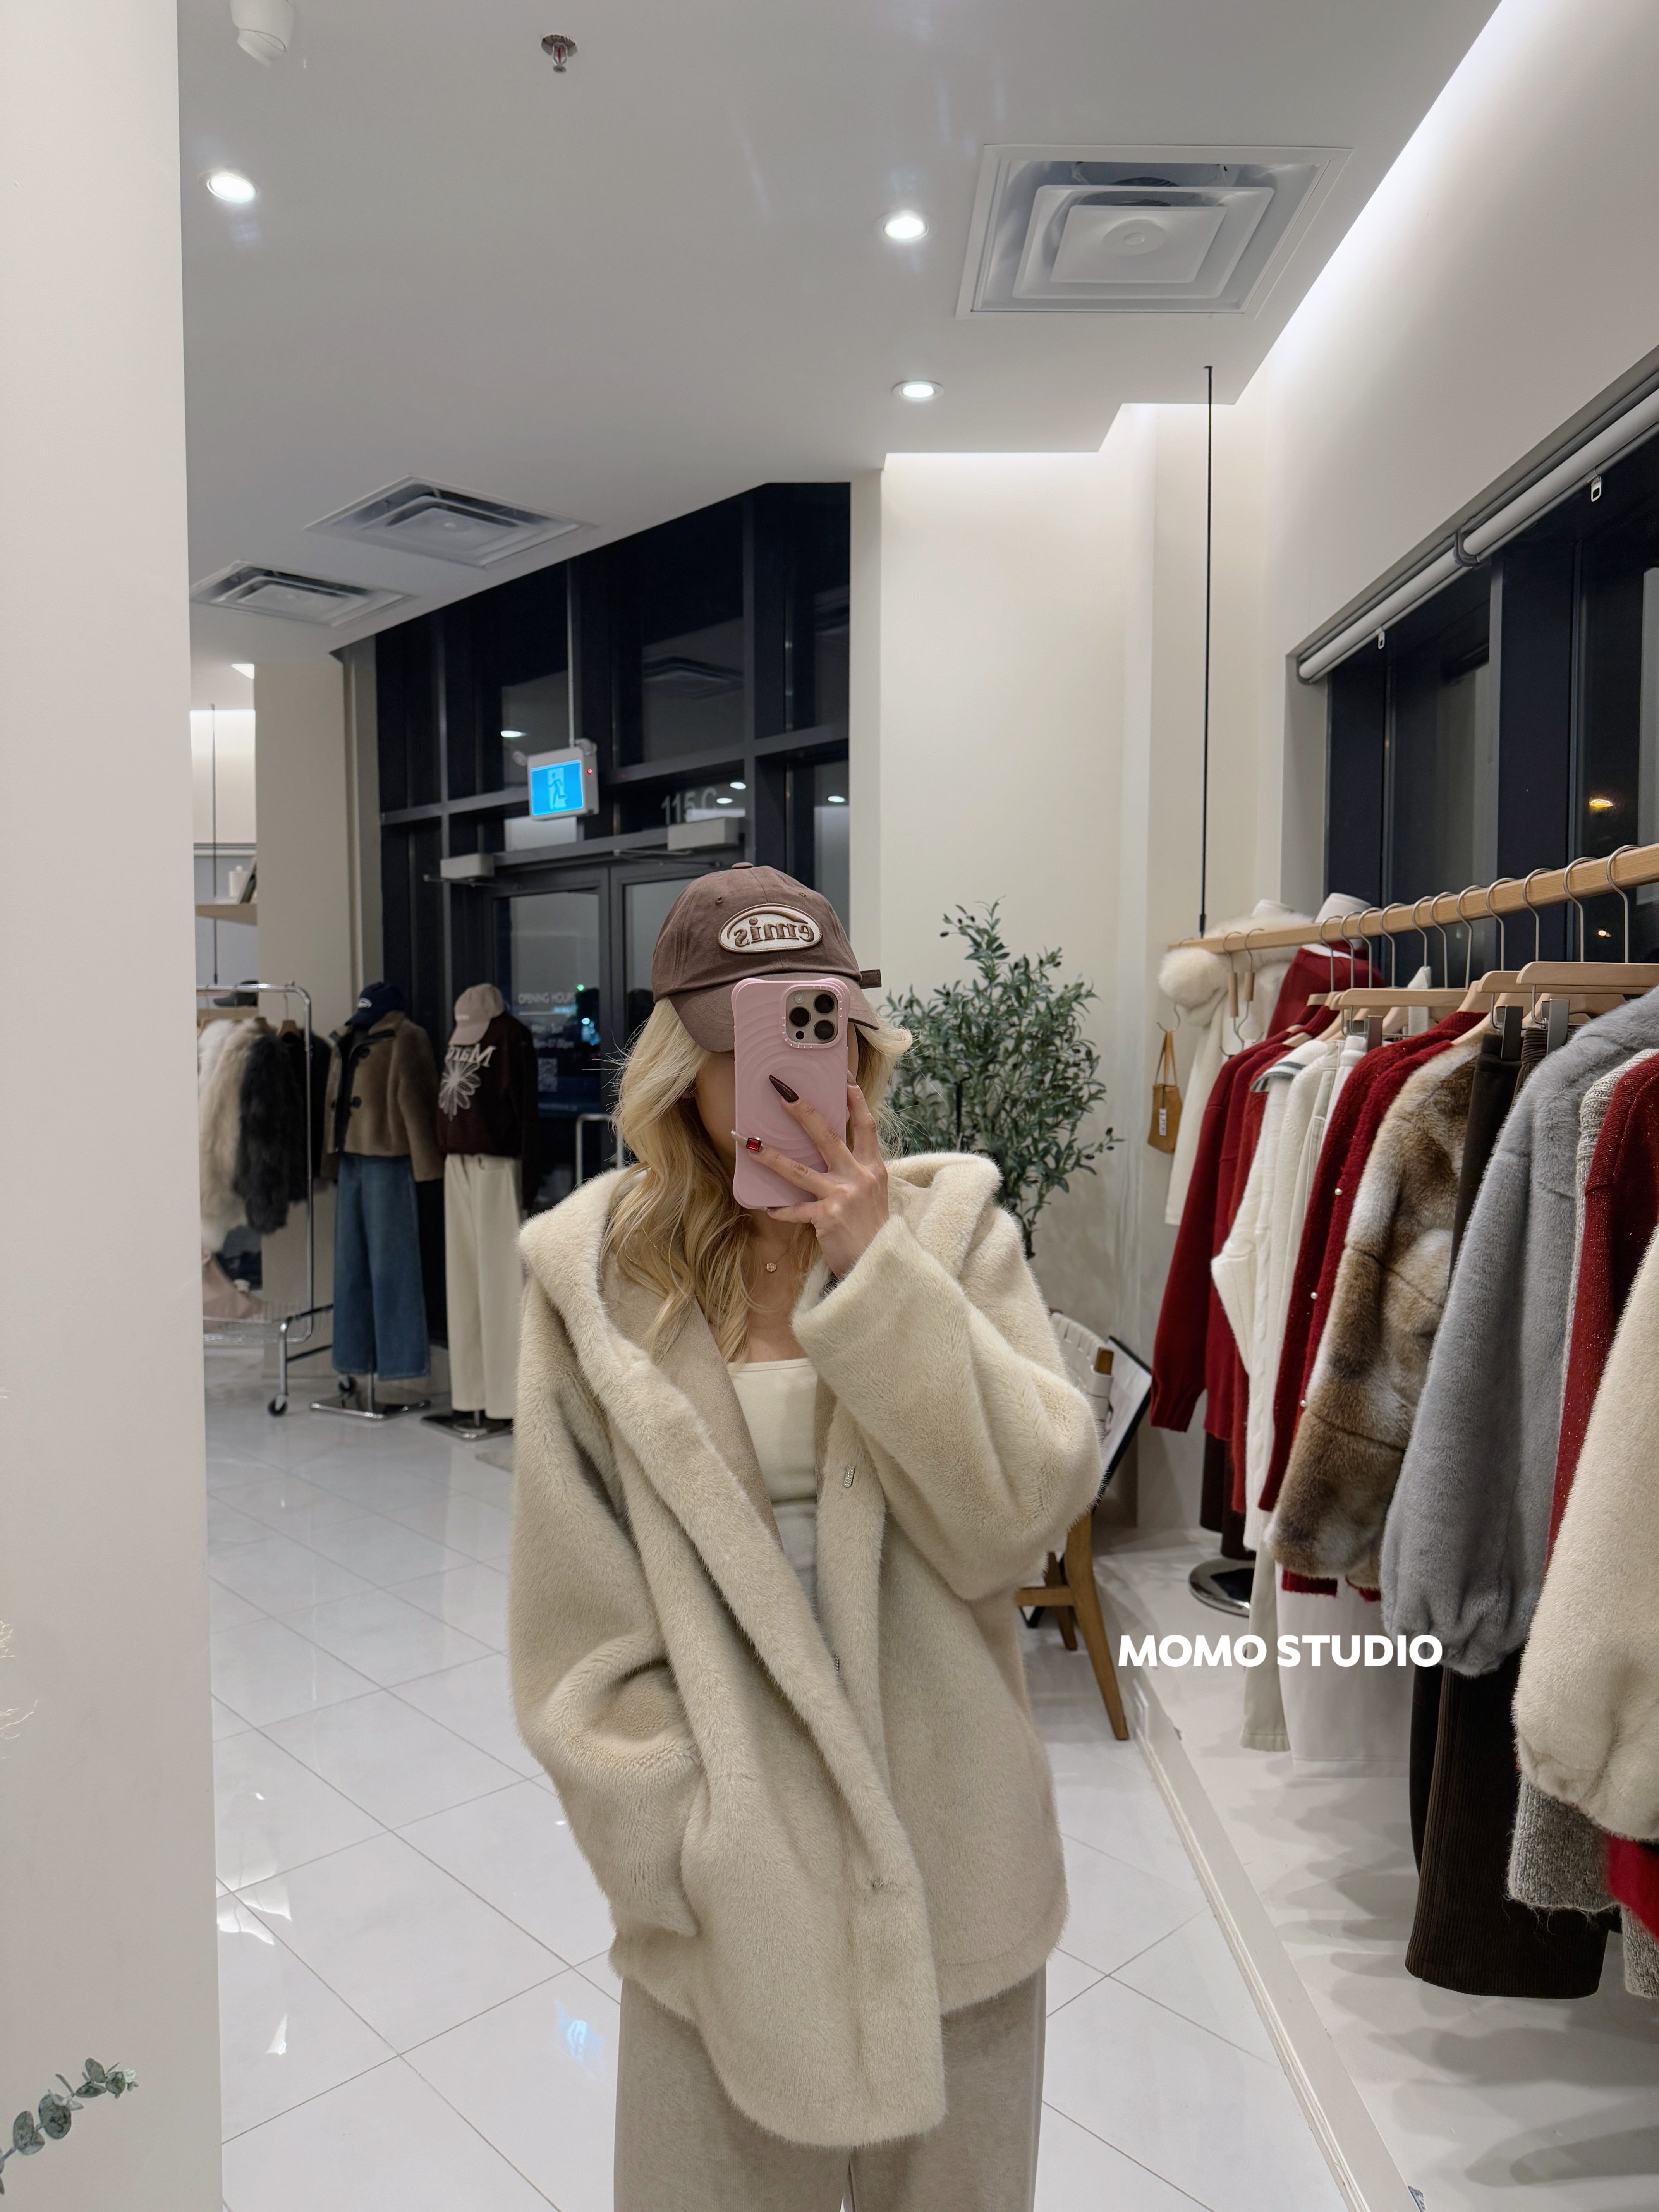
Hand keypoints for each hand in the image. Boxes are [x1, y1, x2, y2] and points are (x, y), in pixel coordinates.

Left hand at [744, 1081, 888, 1277]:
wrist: (880, 1264)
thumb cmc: (871, 1228)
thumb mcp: (871, 1193)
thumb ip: (854, 1170)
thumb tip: (830, 1150)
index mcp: (872, 1167)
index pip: (864, 1124)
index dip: (853, 1098)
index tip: (841, 1076)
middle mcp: (859, 1176)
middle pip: (827, 1135)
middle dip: (803, 1111)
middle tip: (782, 1092)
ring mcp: (842, 1196)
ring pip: (799, 1170)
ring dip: (770, 1155)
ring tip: (748, 1142)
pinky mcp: (826, 1218)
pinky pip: (795, 1210)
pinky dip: (780, 1209)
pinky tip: (765, 1207)